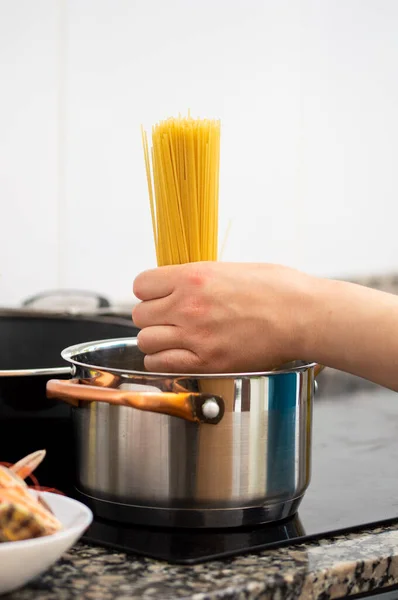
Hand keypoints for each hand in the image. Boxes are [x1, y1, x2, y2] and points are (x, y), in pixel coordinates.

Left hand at [132, 261, 315, 372]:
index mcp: (193, 277)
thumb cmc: (277, 288)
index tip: (158, 296)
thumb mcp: (230, 269)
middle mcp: (188, 305)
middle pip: (140, 315)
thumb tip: (180, 285)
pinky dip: (162, 361)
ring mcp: (196, 336)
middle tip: (168, 319)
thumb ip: (198, 278)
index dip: (148, 292)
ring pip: (146, 341)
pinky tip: (176, 356)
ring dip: (156, 340)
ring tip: (173, 339)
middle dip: (152, 317)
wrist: (302, 314)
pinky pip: (161, 364)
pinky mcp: (207, 361)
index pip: (141, 285)